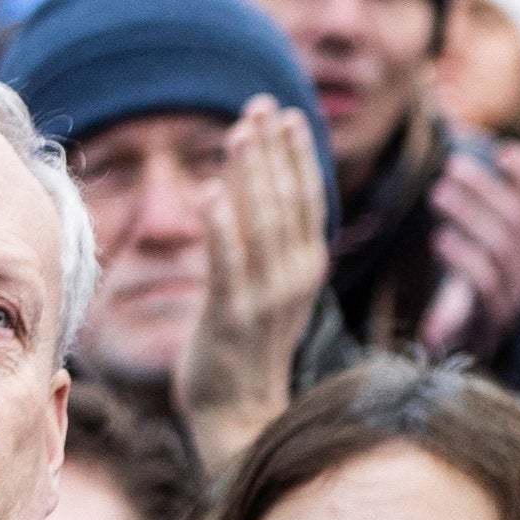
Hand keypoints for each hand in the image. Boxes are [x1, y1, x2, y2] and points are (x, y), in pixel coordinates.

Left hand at [188, 100, 334, 467]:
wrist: (242, 413)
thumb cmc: (247, 348)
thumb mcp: (271, 290)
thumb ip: (270, 246)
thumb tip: (257, 197)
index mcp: (308, 266)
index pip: (308, 198)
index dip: (297, 154)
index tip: (284, 114)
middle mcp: (295, 276)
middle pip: (287, 200)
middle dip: (272, 150)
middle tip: (259, 106)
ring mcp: (266, 296)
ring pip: (262, 222)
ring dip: (250, 174)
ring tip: (239, 133)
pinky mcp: (232, 315)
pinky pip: (228, 262)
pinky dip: (222, 225)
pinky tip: (212, 191)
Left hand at [418, 134, 519, 361]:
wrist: (469, 341)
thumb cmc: (483, 277)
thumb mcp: (500, 234)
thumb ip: (517, 194)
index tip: (501, 151)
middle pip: (518, 219)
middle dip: (485, 187)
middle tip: (450, 165)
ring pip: (500, 244)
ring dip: (467, 213)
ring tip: (436, 193)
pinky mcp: (494, 314)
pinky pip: (482, 280)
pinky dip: (461, 255)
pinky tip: (438, 237)